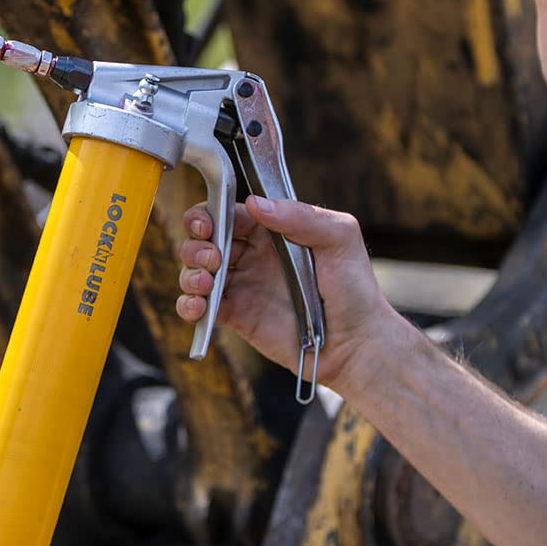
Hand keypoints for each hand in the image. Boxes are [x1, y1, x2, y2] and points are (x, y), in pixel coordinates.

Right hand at [176, 195, 394, 389]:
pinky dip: (188, 305)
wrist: (358, 342)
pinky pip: (200, 307)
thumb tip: (255, 203)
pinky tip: (199, 306)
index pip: (227, 211)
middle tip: (213, 256)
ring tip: (207, 281)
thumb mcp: (339, 237)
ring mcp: (242, 285)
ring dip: (189, 272)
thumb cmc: (355, 286)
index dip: (209, 213)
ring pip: (196, 270)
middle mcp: (252, 254)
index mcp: (271, 230)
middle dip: (195, 242)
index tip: (208, 224)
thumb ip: (301, 216)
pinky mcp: (237, 316)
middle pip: (204, 238)